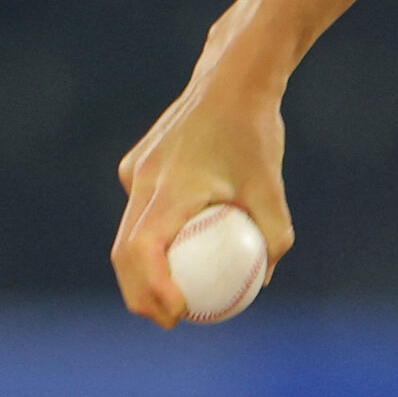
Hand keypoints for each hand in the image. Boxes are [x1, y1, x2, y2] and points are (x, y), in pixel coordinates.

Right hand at [111, 63, 294, 327]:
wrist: (233, 77)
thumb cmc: (256, 130)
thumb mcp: (272, 184)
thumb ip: (273, 234)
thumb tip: (263, 281)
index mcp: (168, 188)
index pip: (141, 252)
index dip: (151, 291)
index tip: (176, 315)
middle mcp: (141, 181)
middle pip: (124, 253)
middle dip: (141, 294)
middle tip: (171, 319)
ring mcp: (135, 171)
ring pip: (128, 232)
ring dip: (142, 268)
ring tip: (172, 296)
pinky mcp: (138, 164)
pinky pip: (141, 208)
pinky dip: (153, 234)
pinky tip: (182, 244)